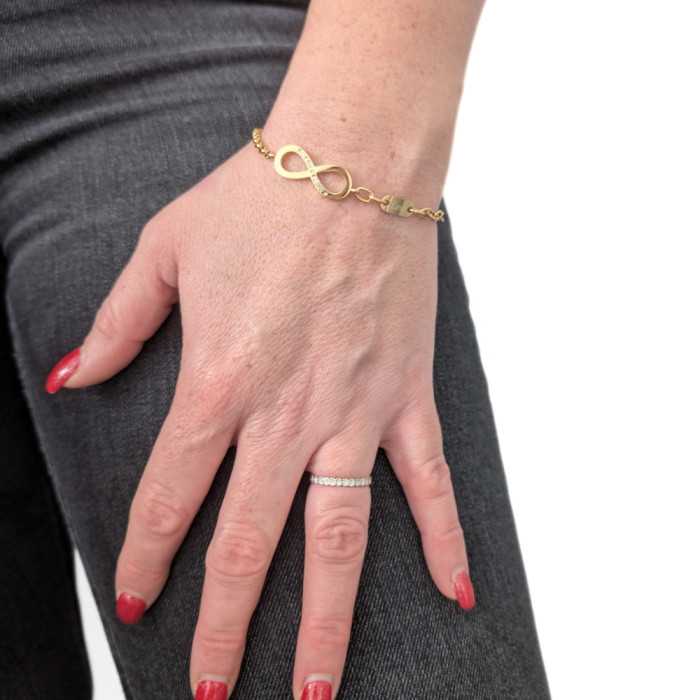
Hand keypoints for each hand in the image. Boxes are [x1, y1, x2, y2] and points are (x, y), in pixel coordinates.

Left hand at [46, 139, 474, 697]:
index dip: (144, 554)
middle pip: (250, 542)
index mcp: (219, 379)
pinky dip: (442, 539)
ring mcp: (355, 411)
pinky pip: (428, 482)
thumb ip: (118, 323)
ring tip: (318, 690)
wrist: (351, 161)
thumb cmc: (258, 200)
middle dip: (227, 627)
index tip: (134, 601)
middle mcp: (287, 412)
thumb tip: (70, 378)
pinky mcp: (406, 396)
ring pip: (341, 538)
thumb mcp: (164, 250)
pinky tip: (454, 595)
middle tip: (212, 692)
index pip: (170, 493)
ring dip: (328, 622)